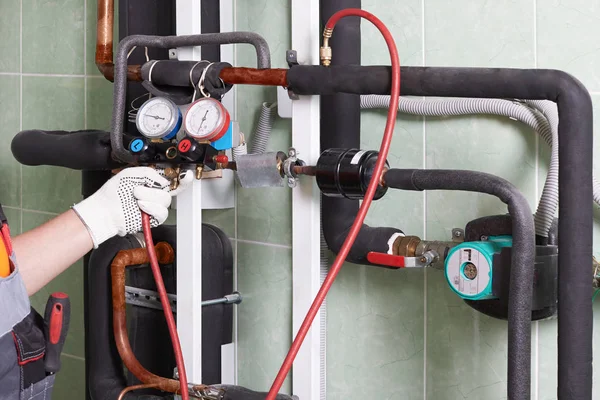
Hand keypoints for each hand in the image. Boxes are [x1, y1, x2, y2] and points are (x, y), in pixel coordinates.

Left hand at [72, 167, 192, 247]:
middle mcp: (154, 195)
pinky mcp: (152, 219)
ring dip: (150, 198)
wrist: (105, 210)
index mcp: (151, 183)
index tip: (187, 176)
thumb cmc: (112, 193)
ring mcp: (154, 207)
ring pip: (165, 201)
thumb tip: (162, 179)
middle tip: (137, 190)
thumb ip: (148, 172)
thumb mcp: (129, 173)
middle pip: (169, 191)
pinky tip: (142, 206)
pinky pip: (162, 213)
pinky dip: (152, 208)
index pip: (171, 180)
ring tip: (136, 198)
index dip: (182, 179)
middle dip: (153, 190)